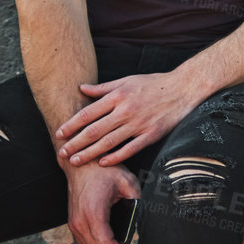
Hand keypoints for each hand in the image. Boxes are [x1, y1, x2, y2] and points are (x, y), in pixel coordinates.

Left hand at [56, 71, 199, 166]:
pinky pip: (130, 148)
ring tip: (75, 161)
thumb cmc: (154, 83)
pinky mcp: (152, 134)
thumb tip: (82, 88)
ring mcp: (139, 123)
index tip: (59, 134)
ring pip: (108, 142)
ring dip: (89, 153)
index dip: (71, 125)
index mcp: (118, 96)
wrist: (184, 87)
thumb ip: (103, 88)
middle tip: (61, 153)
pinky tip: (103, 163)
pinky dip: (115, 157)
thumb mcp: (127, 80)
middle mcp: (126, 110)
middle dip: (75, 143)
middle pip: (94, 130)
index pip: (88, 113)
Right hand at [65, 161, 138, 243]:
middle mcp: (80, 221)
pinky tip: (109, 236)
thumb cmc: (104, 171)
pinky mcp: (72, 222)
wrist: (81, 164)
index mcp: (93, 213)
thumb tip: (147, 216)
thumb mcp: (127, 182)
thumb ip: (137, 200)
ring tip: (122, 242)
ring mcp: (74, 223)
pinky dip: (96, 243)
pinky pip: (83, 242)